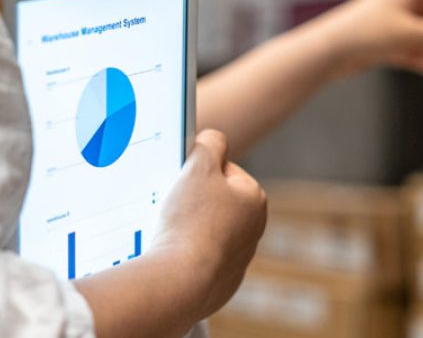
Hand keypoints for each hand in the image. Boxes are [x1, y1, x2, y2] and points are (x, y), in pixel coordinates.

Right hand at [151, 130, 266, 317]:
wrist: (181, 281)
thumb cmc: (191, 221)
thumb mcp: (198, 167)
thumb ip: (209, 143)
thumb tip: (214, 139)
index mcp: (254, 199)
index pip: (223, 170)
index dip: (197, 172)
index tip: (180, 182)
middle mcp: (253, 229)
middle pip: (214, 200)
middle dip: (192, 200)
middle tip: (170, 204)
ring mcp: (238, 259)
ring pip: (205, 229)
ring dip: (187, 226)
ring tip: (168, 230)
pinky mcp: (221, 282)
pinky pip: (198, 258)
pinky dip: (185, 253)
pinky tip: (172, 254)